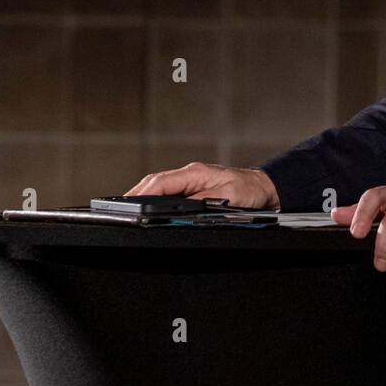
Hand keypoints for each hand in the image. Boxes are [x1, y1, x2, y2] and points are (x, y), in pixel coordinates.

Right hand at [124, 162, 279, 209]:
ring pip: (160, 188)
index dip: (142, 193)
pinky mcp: (194, 191)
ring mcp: (191, 183)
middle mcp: (190, 176)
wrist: (264, 189)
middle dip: (136, 195)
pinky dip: (156, 202)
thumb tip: (181, 209)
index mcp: (195, 172)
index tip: (128, 204)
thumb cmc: (249, 190)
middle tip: (120, 211)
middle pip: (155, 184)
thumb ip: (204, 202)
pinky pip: (169, 195)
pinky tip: (149, 213)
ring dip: (144, 198)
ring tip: (129, 213)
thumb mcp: (229, 197)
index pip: (161, 181)